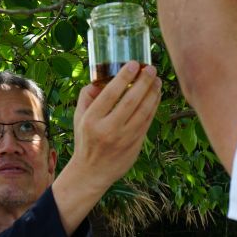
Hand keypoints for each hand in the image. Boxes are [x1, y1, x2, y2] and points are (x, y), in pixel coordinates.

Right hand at [68, 61, 161, 191]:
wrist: (92, 172)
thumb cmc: (86, 140)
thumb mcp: (79, 117)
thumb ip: (87, 96)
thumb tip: (102, 77)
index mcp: (92, 120)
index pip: (110, 94)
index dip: (124, 77)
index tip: (134, 64)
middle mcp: (108, 129)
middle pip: (131, 101)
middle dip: (144, 82)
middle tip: (151, 69)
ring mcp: (124, 138)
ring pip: (144, 111)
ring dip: (153, 93)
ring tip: (157, 80)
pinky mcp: (136, 145)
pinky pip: (148, 121)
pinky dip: (154, 106)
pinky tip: (156, 95)